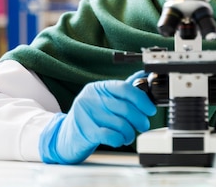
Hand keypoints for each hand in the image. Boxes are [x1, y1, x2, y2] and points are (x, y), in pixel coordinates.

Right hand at [39, 71, 156, 163]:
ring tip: (129, 135)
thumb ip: (122, 90)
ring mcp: (86, 115)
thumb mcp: (103, 99)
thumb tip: (143, 75)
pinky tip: (120, 140)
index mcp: (98, 88)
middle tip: (144, 125)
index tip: (151, 109)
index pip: (125, 88)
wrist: (64, 136)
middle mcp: (91, 98)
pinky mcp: (85, 132)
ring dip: (130, 132)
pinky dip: (120, 139)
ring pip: (120, 123)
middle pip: (125, 108)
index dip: (142, 99)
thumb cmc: (90, 117)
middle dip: (140, 119)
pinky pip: (111, 135)